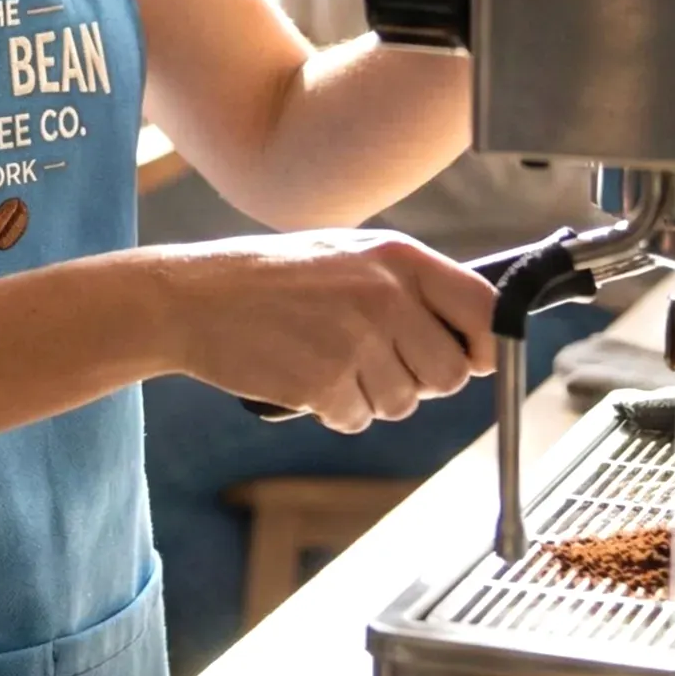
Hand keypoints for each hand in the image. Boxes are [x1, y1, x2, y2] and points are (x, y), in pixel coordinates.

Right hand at [164, 229, 496, 433]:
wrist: (190, 297)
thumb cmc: (265, 277)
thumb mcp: (343, 255)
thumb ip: (403, 287)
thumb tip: (467, 338)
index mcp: (397, 257)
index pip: (484, 310)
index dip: (483, 346)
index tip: (467, 358)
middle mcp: (384, 295)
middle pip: (449, 373)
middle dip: (418, 381)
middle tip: (372, 361)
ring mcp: (355, 339)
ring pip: (403, 403)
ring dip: (369, 395)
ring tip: (324, 357)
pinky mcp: (324, 381)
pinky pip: (357, 420)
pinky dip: (333, 409)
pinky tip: (301, 374)